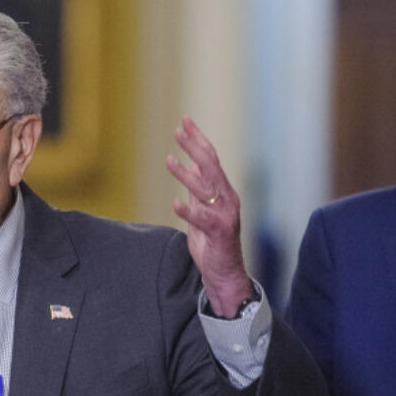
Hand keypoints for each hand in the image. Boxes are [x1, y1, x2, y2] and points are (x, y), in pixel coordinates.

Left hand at [165, 116, 251, 316]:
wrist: (225, 274)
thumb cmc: (212, 242)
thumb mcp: (201, 209)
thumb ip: (198, 188)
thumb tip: (192, 163)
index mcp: (222, 190)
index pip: (210, 158)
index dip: (198, 139)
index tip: (185, 122)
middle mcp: (226, 198)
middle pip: (210, 166)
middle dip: (194, 146)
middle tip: (178, 129)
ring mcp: (224, 215)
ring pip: (205, 189)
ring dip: (186, 175)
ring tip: (168, 161)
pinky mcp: (219, 232)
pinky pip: (203, 219)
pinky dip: (189, 211)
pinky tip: (176, 204)